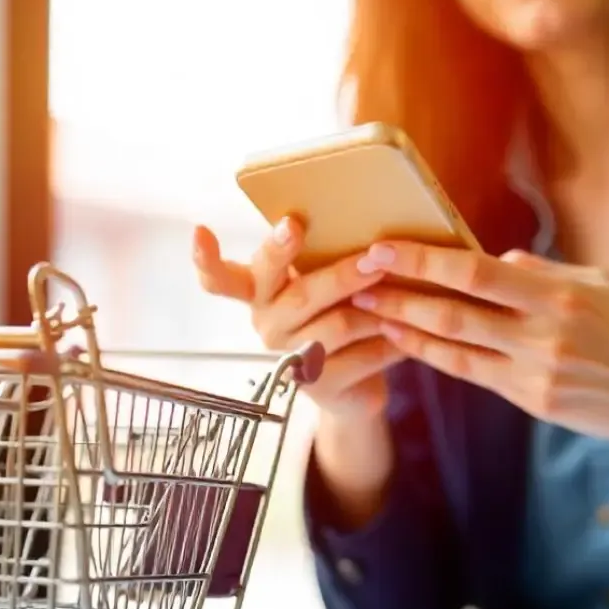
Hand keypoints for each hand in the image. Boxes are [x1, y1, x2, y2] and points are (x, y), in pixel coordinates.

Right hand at [192, 219, 402, 418]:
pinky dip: (390, 342)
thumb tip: (358, 220)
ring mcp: (289, 359)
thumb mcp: (321, 282)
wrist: (352, 388)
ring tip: (407, 293)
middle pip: (300, 296)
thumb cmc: (335, 318)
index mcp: (258, 293)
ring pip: (338, 326)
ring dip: (377, 308)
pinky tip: (407, 332)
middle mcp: (266, 325)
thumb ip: (321, 256)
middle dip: (341, 275)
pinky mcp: (319, 387)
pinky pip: (362, 356)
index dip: (207, 258)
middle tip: (374, 257)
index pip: (219, 278)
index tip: (201, 231)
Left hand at [350, 241, 608, 536]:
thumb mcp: (598, 284)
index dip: (423, 261)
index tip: (383, 249)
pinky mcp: (535, 402)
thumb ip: (543, 274)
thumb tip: (496, 260)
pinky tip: (413, 345)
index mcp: (558, 294)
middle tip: (357, 282)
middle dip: (400, 296)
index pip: (475, 272)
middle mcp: (542, 334)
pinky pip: (476, 376)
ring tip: (371, 315)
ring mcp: (536, 373)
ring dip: (409, 330)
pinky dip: (440, 358)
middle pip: (454, 312)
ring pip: (457, 349)